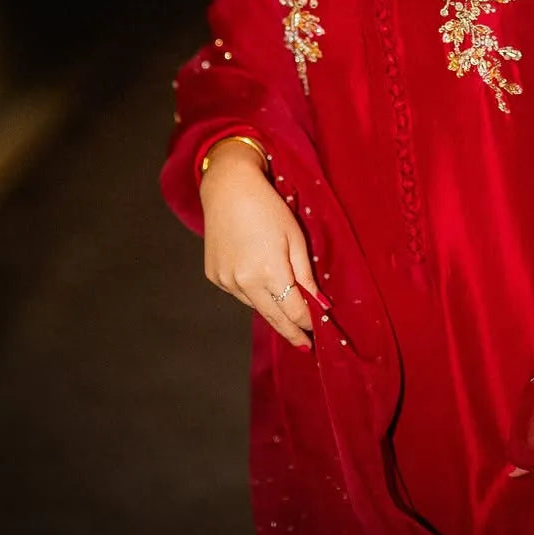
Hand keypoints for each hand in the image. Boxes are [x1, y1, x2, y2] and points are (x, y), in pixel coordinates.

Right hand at [199, 142, 326, 349]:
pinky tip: (260, 281)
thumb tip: (319, 304)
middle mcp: (244, 282)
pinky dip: (253, 292)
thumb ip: (305, 274)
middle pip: (273, 317)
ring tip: (286, 312)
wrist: (228, 188)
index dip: (307, 322)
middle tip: (305, 346)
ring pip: (256, 305)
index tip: (318, 332)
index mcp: (269, 271)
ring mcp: (226, 281)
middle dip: (291, 331)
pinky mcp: (214, 276)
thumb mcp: (295, 237)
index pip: (292, 310)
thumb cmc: (268, 207)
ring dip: (272, 308)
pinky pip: (239, 293)